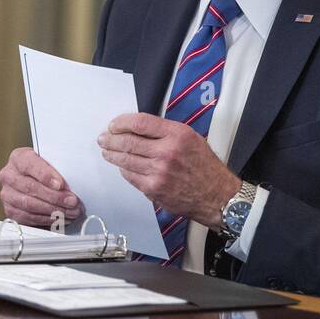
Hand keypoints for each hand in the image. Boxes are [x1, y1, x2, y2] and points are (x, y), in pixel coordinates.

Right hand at [0, 147, 82, 226]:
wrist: (33, 181)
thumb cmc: (44, 171)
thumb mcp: (50, 162)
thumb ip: (58, 169)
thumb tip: (71, 185)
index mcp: (18, 158)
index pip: (30, 165)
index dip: (46, 175)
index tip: (61, 185)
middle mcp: (9, 175)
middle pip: (30, 187)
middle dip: (55, 197)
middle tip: (72, 202)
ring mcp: (7, 194)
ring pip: (29, 205)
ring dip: (53, 211)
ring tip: (70, 212)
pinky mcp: (10, 211)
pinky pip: (28, 218)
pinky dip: (46, 220)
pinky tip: (60, 218)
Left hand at [97, 113, 238, 227]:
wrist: (216, 196)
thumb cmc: (205, 167)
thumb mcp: (191, 139)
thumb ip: (165, 132)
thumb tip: (138, 128)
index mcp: (177, 135)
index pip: (140, 122)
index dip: (122, 122)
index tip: (114, 124)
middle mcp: (167, 152)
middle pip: (128, 141)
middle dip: (111, 139)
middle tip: (103, 138)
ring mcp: (158, 172)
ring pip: (125, 160)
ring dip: (112, 154)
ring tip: (106, 151)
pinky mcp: (153, 189)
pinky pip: (130, 176)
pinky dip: (124, 170)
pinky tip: (121, 166)